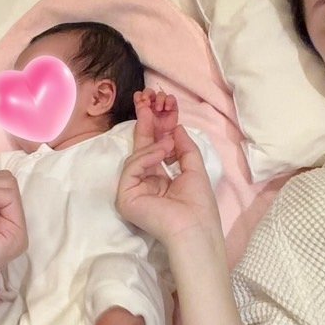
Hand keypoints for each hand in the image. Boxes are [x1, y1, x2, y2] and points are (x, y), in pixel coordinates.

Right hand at [117, 95, 221, 247]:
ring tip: (168, 142)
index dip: (158, 127)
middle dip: (145, 121)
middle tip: (148, 96)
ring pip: (136, 156)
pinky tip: (161, 151)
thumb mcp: (194, 167)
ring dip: (152, 144)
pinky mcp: (125, 197)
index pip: (155, 149)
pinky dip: (146, 156)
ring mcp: (132, 191)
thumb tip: (175, 127)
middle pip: (141, 148)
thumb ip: (183, 146)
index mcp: (160, 181)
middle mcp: (144, 184)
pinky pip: (132, 168)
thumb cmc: (199, 205)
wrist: (195, 229)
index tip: (163, 104)